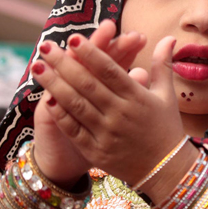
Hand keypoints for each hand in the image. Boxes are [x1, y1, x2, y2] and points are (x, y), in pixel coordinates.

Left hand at [31, 21, 185, 189]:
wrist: (166, 171)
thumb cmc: (166, 129)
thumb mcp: (167, 95)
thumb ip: (163, 65)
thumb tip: (169, 37)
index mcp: (137, 98)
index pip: (109, 70)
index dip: (91, 53)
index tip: (73, 38)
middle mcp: (120, 114)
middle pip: (87, 84)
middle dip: (64, 63)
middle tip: (46, 46)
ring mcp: (106, 134)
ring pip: (76, 104)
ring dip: (54, 84)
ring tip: (38, 67)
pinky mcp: (96, 151)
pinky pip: (73, 129)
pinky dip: (60, 114)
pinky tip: (46, 99)